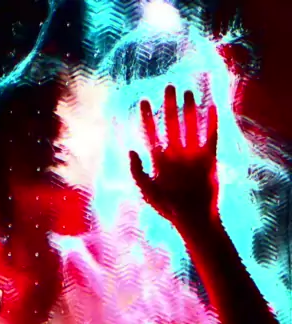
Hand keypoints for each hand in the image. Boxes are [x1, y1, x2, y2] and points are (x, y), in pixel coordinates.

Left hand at [130, 85, 218, 232]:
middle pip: (172, 125)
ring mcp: (192, 155)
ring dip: (189, 110)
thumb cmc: (169, 208)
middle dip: (169, 106)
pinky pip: (211, 136)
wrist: (194, 219)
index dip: (147, 117)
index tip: (143, 100)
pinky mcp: (209, 159)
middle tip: (168, 86)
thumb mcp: (148, 191)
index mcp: (159, 161)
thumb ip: (138, 172)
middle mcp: (176, 155)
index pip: (151, 134)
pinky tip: (211, 106)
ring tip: (188, 92)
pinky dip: (212, 123)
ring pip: (191, 126)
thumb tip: (130, 150)